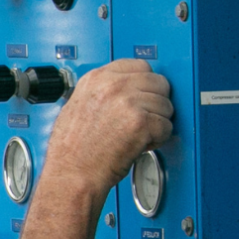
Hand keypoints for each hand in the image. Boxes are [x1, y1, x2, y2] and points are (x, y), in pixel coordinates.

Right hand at [45, 59, 173, 197]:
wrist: (72, 172)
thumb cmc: (71, 150)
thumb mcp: (77, 106)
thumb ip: (102, 92)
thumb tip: (126, 90)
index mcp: (96, 79)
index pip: (139, 65)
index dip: (145, 83)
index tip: (144, 94)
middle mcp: (113, 85)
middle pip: (158, 82)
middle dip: (155, 102)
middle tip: (143, 119)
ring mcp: (128, 102)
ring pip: (166, 105)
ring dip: (157, 123)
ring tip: (137, 135)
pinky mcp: (141, 122)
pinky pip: (167, 127)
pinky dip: (158, 139)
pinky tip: (140, 144)